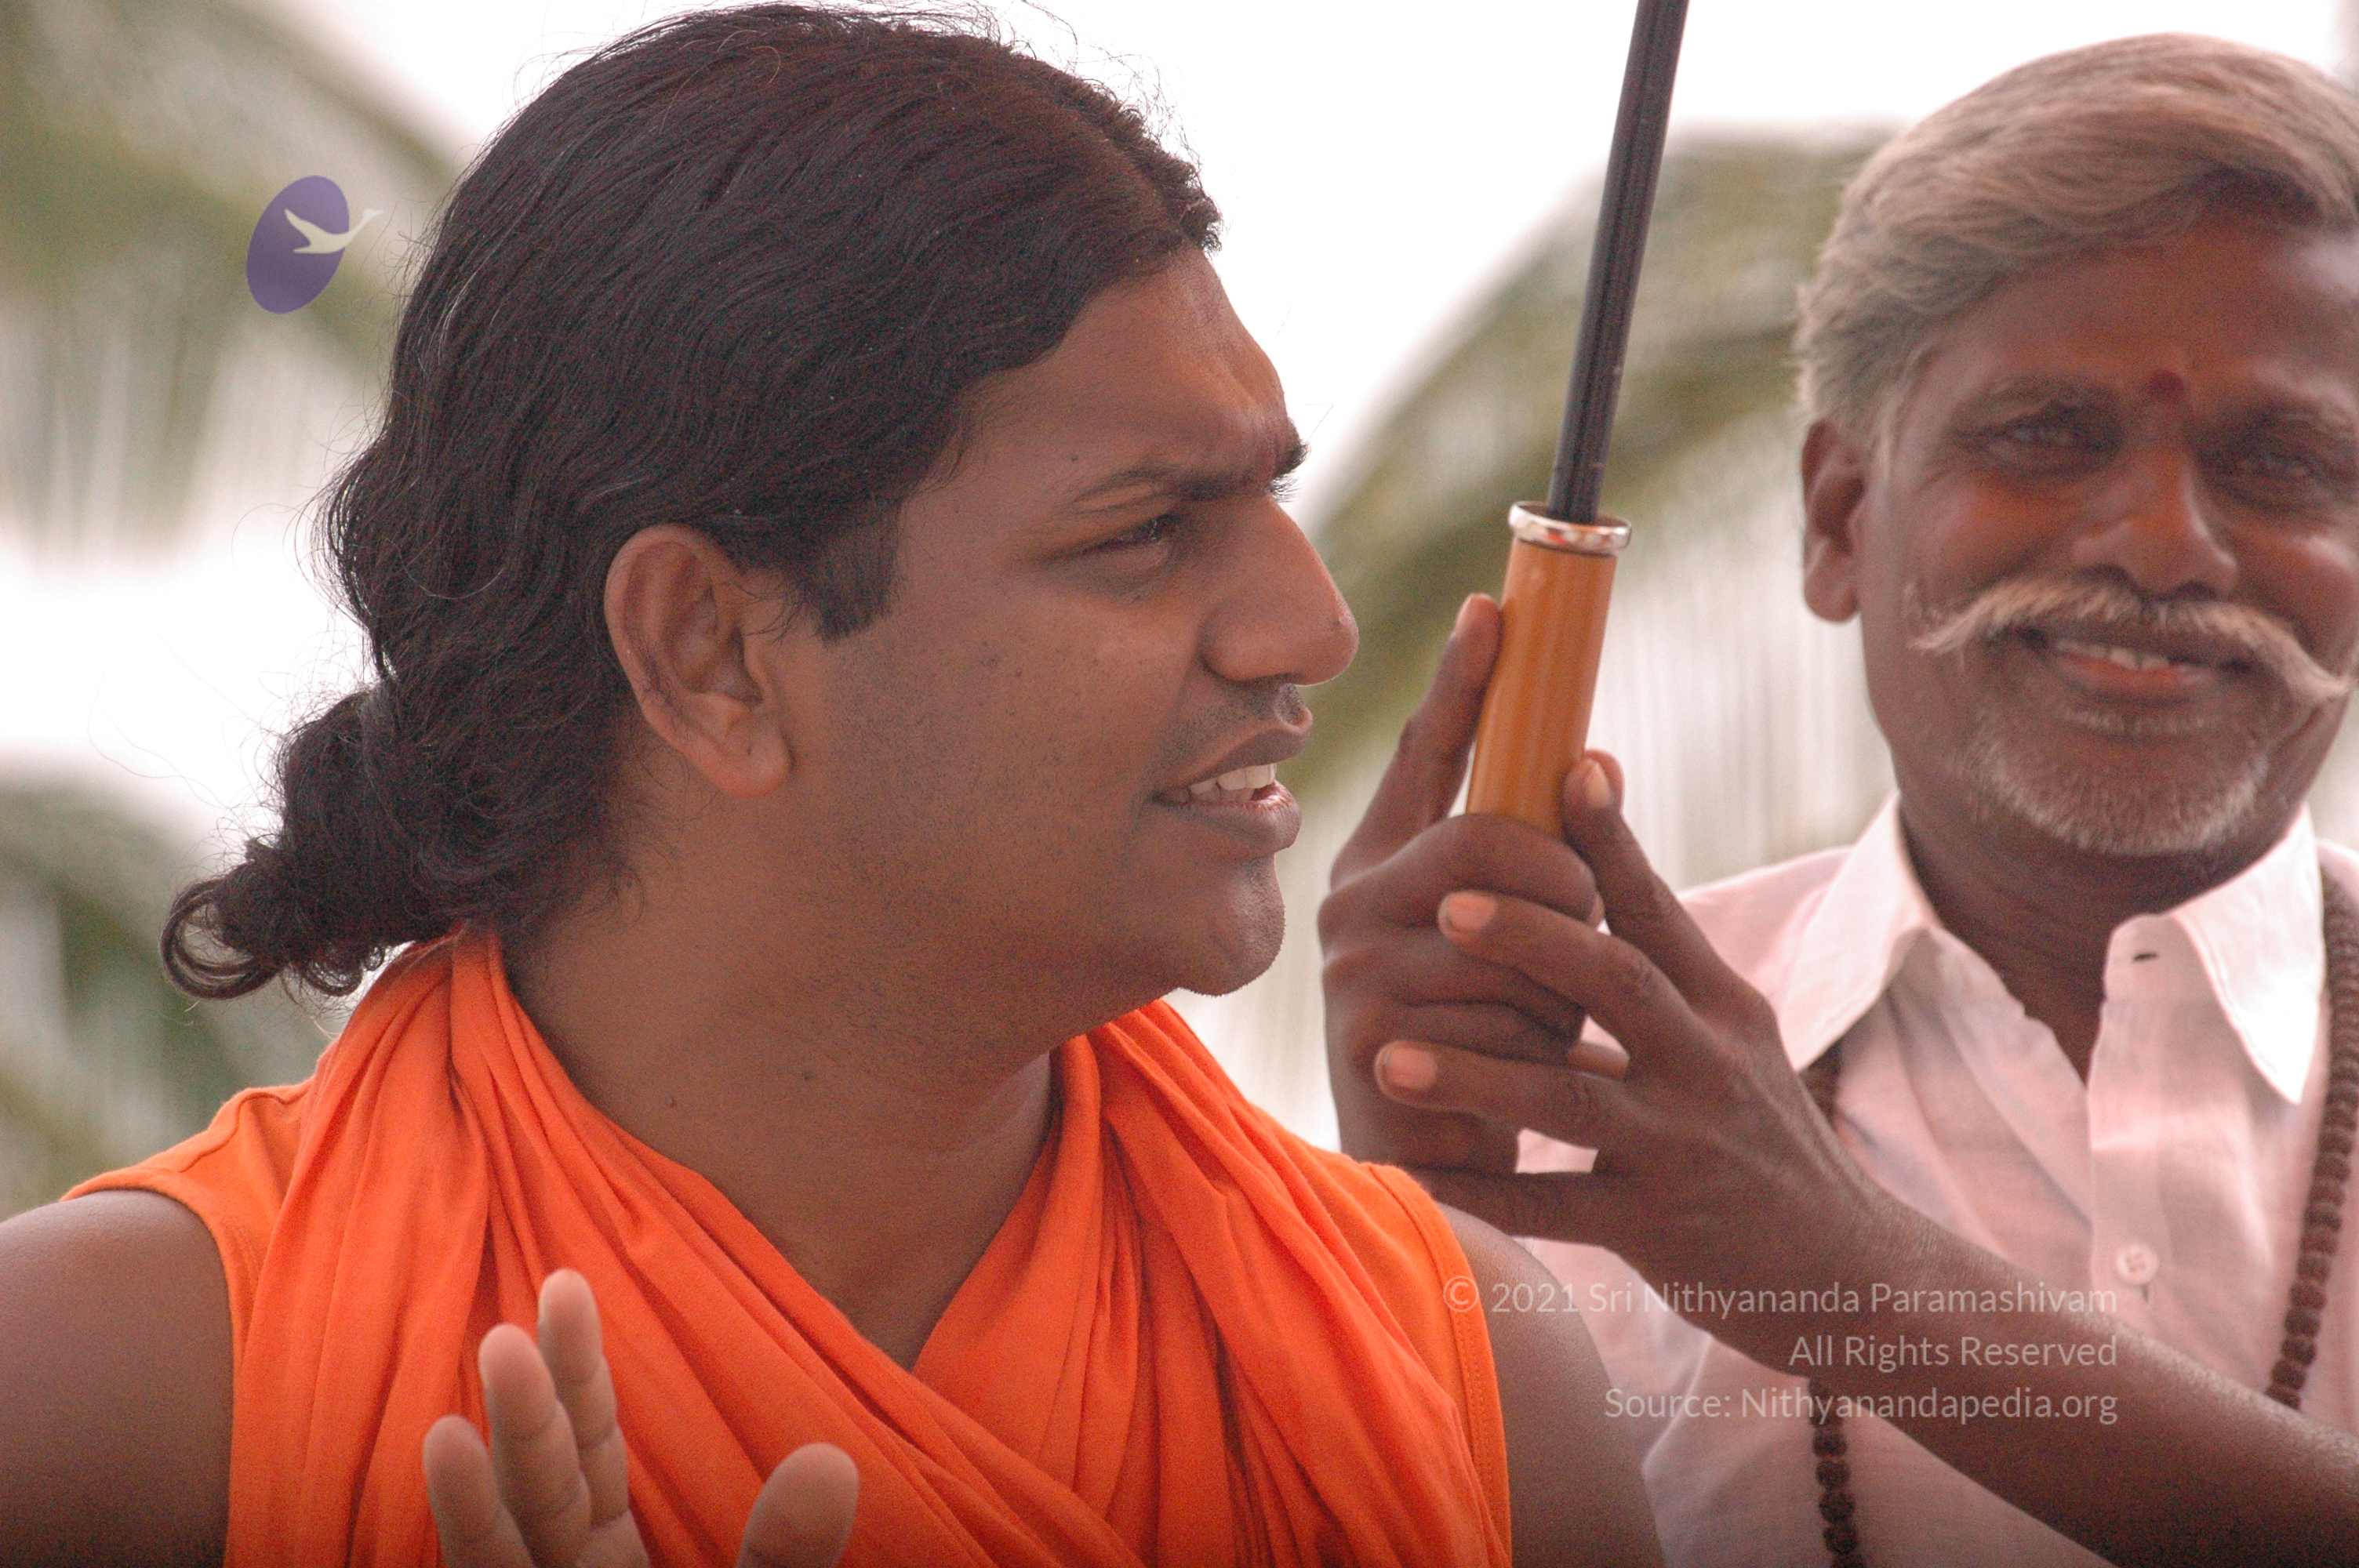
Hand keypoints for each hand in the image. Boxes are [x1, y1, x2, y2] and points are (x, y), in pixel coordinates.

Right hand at [424, 1270, 857, 1567]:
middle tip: (529, 1312)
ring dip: (492, 1467)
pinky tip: (444, 1448)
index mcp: (614, 1557)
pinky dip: (468, 1521)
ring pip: (505, 1538)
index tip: (566, 1283)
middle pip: (544, 1480)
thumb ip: (786, 1553)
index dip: (579, 1373)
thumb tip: (834, 1464)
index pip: (591, 1450)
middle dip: (533, 1405)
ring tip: (478, 1380)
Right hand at [1321, 594, 1617, 1172]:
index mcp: (1383, 859)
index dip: (1460, 681)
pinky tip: (1522, 1075)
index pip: (1423, 751)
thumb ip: (1529, 860)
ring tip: (1545, 1031)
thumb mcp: (1506, 940)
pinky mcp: (1374, 1034)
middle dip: (1563, 883)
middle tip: (1584, 926)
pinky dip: (1541, 1047)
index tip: (1496, 609)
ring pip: (1507, 932)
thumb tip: (1598, 758)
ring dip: (1558, 987)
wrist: (1437, 1165)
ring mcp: (1352, 966)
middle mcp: (1350, 899)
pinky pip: (1501, 1012)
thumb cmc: (1481, 1041)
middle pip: (1485, 838)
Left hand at [1365, 752, 1904, 1363]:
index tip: (1567, 766)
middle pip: (1618, 984)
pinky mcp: (1660, 1230)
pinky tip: (1412, 1175)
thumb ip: (1666, 957)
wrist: (1849, 1272)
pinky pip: (1555, 1211)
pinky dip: (1482, 1195)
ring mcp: (1684, 1150)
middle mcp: (1708, 1065)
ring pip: (1574, 1101)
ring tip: (1389, 1056)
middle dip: (1530, 939)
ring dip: (1478, 1077)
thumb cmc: (1762, 1136)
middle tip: (1444, 907)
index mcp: (1721, 1007)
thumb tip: (1603, 840)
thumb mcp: (1735, 1036)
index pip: (1658, 911)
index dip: (1612, 841)